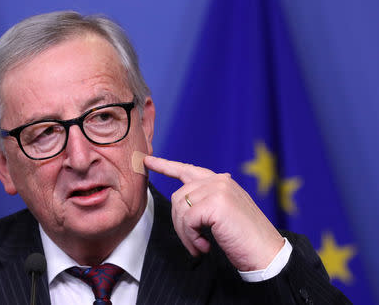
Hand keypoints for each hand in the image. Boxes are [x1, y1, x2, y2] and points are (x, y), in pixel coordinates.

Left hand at [144, 155, 283, 270]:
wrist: (267, 254)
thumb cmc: (245, 239)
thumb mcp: (223, 214)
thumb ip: (205, 202)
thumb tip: (182, 203)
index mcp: (221, 181)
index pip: (187, 170)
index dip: (165, 166)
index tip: (147, 160)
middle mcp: (219, 180)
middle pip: (177, 197)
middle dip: (180, 224)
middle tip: (194, 243)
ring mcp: (218, 189)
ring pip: (179, 209)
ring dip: (185, 233)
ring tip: (200, 246)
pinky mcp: (216, 203)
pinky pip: (187, 220)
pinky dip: (191, 238)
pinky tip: (204, 246)